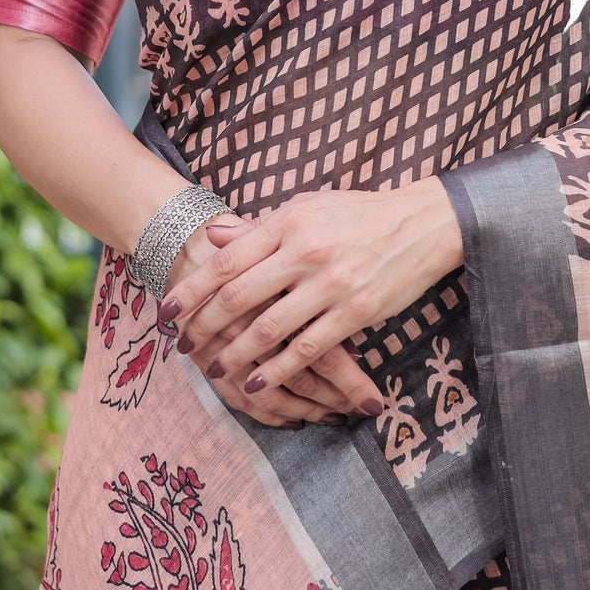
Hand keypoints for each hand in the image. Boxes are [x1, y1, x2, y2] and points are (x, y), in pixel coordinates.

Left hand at [162, 216, 375, 426]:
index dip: (192, 289)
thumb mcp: (307, 207)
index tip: (167, 311)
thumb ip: (260, 227)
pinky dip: (278, 370)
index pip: (227, 260)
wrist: (422, 224)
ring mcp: (330, 284)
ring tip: (214, 369)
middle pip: (239, 296)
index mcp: (288, 223)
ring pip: (269, 328)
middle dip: (204, 325)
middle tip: (183, 345)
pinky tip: (257, 381)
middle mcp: (305, 252)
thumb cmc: (359, 215)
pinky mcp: (355, 312)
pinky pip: (307, 348)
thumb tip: (212, 237)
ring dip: (236, 354)